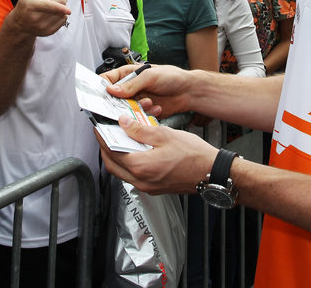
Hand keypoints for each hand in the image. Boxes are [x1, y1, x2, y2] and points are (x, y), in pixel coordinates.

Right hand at [6, 0, 70, 36]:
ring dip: (61, 7)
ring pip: (63, 15)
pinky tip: (52, 13)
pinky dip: (61, 14)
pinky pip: (63, 21)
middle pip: (59, 9)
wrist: (20, 23)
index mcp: (31, 5)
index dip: (59, 7)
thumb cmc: (26, 4)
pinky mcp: (48, 32)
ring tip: (50, 5)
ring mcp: (42, 27)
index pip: (48, 6)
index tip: (68, 10)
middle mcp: (36, 18)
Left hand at [97, 116, 217, 194]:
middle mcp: (141, 181)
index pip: (111, 151)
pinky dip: (129, 162)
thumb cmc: (194, 156)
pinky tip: (136, 151)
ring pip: (122, 171)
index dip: (102, 137)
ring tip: (119, 140)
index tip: (99, 127)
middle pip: (112, 164)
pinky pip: (134, 175)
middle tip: (105, 134)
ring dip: (117, 156)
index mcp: (140, 167)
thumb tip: (124, 124)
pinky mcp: (155, 187)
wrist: (212, 173)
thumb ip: (140, 130)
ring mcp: (147, 186)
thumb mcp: (164, 135)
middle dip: (105, 148)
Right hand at [104, 64, 195, 117]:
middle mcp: (130, 88)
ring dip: (135, 108)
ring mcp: (136, 100)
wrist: (188, 91)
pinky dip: (145, 114)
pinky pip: (136, 117)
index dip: (101, 87)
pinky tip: (155, 107)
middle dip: (117, 102)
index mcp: (128, 74)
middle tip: (122, 104)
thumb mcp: (150, 76)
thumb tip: (112, 89)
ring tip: (148, 102)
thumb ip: (131, 84)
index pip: (107, 80)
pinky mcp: (143, 112)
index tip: (101, 95)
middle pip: (112, 98)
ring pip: (124, 109)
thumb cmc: (172, 77)